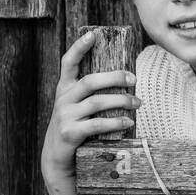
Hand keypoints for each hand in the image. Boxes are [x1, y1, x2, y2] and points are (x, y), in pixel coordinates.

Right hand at [40, 31, 140, 192]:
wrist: (57, 159)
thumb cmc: (76, 128)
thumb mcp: (78, 108)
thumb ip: (92, 94)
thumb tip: (125, 81)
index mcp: (65, 89)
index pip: (68, 62)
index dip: (79, 47)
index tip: (92, 35)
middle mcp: (63, 99)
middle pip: (90, 81)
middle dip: (115, 78)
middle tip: (134, 80)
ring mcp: (65, 116)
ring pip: (97, 102)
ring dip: (121, 101)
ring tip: (137, 103)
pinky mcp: (70, 134)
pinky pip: (96, 124)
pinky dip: (115, 122)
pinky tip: (128, 122)